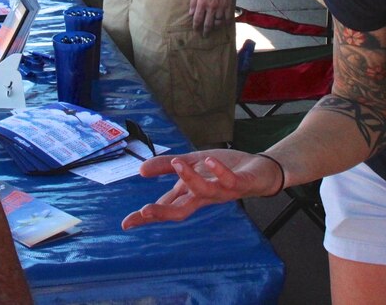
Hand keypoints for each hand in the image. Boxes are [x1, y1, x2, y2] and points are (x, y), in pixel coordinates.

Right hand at [121, 150, 281, 229]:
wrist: (260, 170)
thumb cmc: (225, 169)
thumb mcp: (193, 163)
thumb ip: (168, 167)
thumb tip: (140, 170)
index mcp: (191, 195)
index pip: (165, 207)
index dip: (146, 217)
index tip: (125, 224)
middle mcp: (204, 197)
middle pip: (181, 211)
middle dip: (163, 213)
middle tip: (145, 212)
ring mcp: (222, 192)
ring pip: (203, 192)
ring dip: (190, 179)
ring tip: (177, 164)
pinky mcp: (239, 183)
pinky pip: (228, 180)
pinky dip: (219, 172)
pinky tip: (210, 161)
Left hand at [189, 0, 235, 34]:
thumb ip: (193, 2)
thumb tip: (191, 13)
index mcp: (202, 3)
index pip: (198, 19)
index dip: (196, 27)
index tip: (196, 30)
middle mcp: (212, 8)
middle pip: (208, 24)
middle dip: (205, 31)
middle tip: (205, 35)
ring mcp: (222, 7)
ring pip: (218, 23)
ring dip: (215, 28)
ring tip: (214, 29)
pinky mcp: (230, 5)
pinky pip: (228, 18)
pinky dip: (226, 22)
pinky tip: (224, 24)